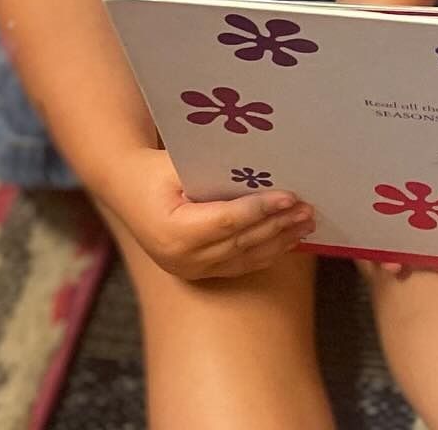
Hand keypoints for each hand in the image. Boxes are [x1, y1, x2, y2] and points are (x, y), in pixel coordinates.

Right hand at [111, 148, 315, 280]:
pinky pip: (238, 265)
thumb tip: (261, 166)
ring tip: (307, 223)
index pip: (227, 220)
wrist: (128, 191)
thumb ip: (216, 170)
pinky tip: (288, 240)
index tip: (290, 197)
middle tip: (308, 209)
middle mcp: (181, 257)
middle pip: (241, 241)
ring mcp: (188, 269)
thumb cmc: (155, 171)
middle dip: (279, 225)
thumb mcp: (177, 164)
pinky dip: (265, 252)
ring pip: (244, 257)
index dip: (261, 209)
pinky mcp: (197, 272)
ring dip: (280, 241)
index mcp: (173, 229)